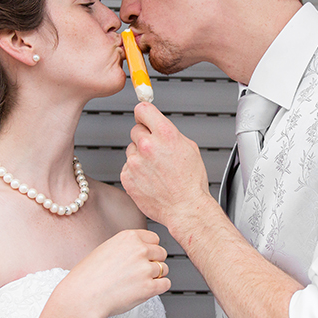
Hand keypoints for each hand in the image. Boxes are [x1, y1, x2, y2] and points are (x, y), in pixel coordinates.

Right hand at [64, 228, 169, 317]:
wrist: (81, 298)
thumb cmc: (88, 278)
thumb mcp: (106, 250)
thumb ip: (126, 248)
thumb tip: (142, 250)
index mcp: (128, 237)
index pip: (154, 239)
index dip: (150, 250)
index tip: (143, 258)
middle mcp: (139, 250)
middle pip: (161, 253)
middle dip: (153, 263)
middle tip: (139, 273)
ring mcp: (145, 268)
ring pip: (164, 269)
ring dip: (155, 277)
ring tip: (137, 283)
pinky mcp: (149, 287)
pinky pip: (165, 284)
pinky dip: (158, 288)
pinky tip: (144, 290)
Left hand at [122, 102, 213, 229]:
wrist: (185, 208)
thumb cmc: (190, 182)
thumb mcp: (189, 148)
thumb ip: (170, 133)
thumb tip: (159, 126)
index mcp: (165, 134)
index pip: (143, 109)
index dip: (144, 114)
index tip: (144, 117)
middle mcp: (148, 146)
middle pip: (136, 130)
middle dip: (145, 137)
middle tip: (157, 151)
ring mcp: (135, 162)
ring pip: (131, 150)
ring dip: (140, 156)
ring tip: (156, 169)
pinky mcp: (127, 177)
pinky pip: (128, 167)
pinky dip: (136, 172)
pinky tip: (150, 179)